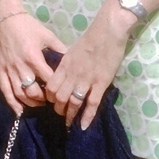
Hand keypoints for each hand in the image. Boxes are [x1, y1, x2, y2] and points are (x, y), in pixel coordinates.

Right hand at [0, 10, 64, 116]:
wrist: (4, 19)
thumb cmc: (27, 26)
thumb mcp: (46, 35)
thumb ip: (59, 48)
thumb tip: (72, 60)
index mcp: (34, 58)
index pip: (48, 80)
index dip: (56, 89)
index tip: (63, 92)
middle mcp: (21, 67)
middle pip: (33, 92)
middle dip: (44, 99)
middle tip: (52, 100)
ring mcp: (9, 71)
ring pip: (20, 94)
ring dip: (31, 103)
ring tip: (40, 104)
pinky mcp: (1, 71)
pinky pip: (5, 91)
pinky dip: (12, 104)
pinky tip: (19, 111)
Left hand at [46, 0, 133, 129]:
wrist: (108, 31)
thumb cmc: (91, 38)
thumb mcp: (72, 50)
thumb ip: (66, 64)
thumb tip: (63, 75)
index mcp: (64, 65)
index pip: (51, 86)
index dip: (50, 97)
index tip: (52, 102)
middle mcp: (72, 74)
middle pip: (60, 97)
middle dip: (58, 109)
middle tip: (61, 114)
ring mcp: (87, 80)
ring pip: (74, 102)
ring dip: (70, 115)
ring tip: (69, 124)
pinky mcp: (101, 83)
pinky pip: (92, 103)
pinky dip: (87, 116)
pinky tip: (83, 126)